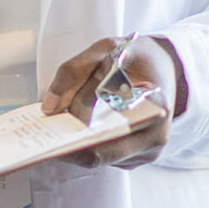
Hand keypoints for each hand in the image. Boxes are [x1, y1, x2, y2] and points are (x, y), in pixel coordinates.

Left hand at [39, 35, 183, 167]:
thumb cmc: (135, 58)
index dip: (74, 130)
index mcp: (155, 106)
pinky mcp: (137, 157)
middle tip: (43, 131)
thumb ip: (74, 72)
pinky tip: (76, 128)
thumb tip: (50, 107)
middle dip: (69, 142)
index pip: (107, 130)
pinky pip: (104, 157)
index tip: (48, 126)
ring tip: (58, 125)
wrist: (164, 68)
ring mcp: (148, 151)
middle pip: (99, 153)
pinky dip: (87, 144)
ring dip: (76, 143)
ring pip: (99, 158)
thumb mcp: (105, 49)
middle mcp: (155, 135)